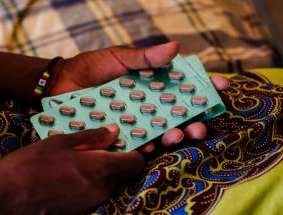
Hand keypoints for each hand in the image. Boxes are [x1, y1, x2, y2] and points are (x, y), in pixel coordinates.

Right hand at [0, 124, 143, 213]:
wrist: (4, 198)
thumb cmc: (32, 164)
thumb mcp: (62, 142)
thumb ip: (93, 137)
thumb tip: (115, 131)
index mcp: (102, 169)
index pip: (136, 163)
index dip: (136, 151)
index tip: (127, 142)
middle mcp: (102, 190)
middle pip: (122, 173)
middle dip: (115, 159)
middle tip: (98, 146)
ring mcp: (92, 203)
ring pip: (107, 183)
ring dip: (101, 171)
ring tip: (79, 158)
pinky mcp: (80, 211)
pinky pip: (94, 193)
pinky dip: (89, 182)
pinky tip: (70, 174)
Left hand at [49, 42, 229, 151]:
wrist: (60, 85)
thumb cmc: (90, 68)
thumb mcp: (118, 58)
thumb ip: (145, 57)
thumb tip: (175, 48)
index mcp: (152, 84)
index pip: (184, 87)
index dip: (204, 87)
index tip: (222, 86)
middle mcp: (149, 105)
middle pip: (179, 115)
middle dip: (194, 121)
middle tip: (200, 125)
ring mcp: (136, 122)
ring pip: (162, 133)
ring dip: (174, 136)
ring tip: (177, 135)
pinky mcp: (120, 136)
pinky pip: (137, 145)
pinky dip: (146, 147)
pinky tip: (150, 147)